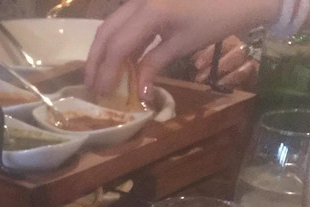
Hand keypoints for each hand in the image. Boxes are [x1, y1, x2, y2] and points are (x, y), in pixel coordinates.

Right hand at [85, 0, 277, 97]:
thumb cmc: (218, 18)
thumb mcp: (184, 44)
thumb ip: (154, 65)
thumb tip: (137, 94)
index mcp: (149, 11)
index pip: (116, 45)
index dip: (105, 71)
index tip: (100, 94)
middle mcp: (140, 0)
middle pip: (106, 31)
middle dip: (96, 60)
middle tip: (91, 86)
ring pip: (112, 25)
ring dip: (105, 51)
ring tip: (102, 75)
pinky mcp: (150, 0)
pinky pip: (126, 21)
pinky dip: (121, 42)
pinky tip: (122, 61)